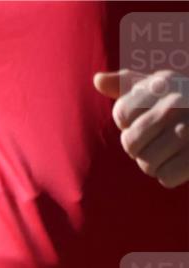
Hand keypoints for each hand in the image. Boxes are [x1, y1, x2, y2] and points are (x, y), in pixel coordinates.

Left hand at [94, 69, 188, 187]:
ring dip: (155, 164)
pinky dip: (171, 175)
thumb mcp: (160, 87)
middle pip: (130, 143)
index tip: (148, 117)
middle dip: (140, 148)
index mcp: (164, 83)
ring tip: (171, 151)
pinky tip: (183, 162)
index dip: (129, 122)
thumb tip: (97, 80)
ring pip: (146, 164)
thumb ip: (127, 84)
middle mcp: (177, 104)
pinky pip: (166, 177)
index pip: (122, 113)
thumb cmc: (185, 104)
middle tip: (159, 141)